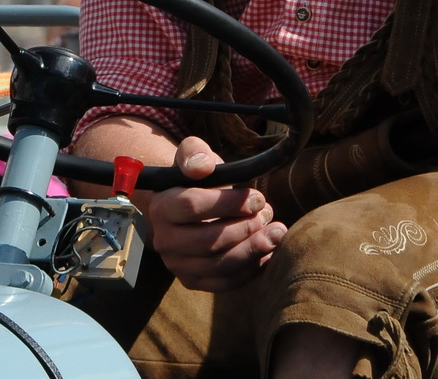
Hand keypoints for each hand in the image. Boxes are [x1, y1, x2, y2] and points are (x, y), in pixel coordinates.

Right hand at [146, 136, 285, 291]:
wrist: (187, 204)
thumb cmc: (196, 177)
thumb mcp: (193, 155)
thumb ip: (195, 153)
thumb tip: (202, 166)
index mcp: (162, 206)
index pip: (192, 206)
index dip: (228, 203)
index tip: (256, 197)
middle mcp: (164, 240)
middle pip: (207, 241)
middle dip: (245, 228)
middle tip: (268, 214)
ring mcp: (177, 264)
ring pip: (218, 266)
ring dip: (252, 250)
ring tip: (276, 233)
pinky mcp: (193, 281)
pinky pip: (223, 283)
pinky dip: (250, 270)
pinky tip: (268, 253)